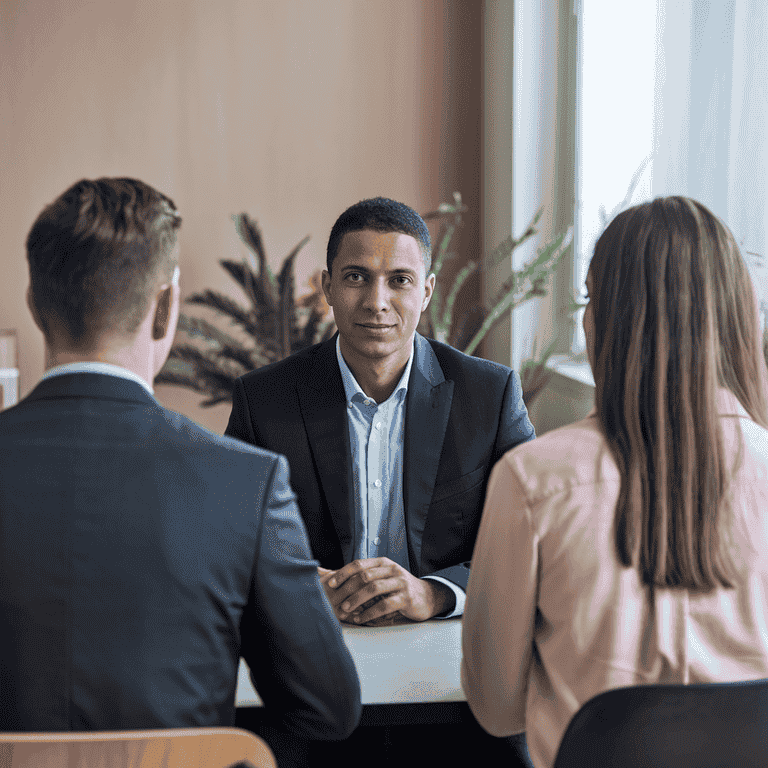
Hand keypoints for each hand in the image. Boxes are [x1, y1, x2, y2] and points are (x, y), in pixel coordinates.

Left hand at [319, 558, 453, 624]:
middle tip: (335, 600)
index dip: (343, 573)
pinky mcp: (406, 598)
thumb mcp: (383, 577)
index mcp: (383, 563)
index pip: (359, 564)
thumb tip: (331, 574)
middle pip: (364, 576)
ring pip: (373, 589)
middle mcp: (391, 570)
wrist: (426, 596)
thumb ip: (363, 577)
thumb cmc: (398, 588)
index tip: (330, 584)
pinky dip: (369, 613)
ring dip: (356, 600)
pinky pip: (384, 605)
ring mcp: (400, 583)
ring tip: (345, 610)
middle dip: (347, 589)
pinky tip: (361, 619)